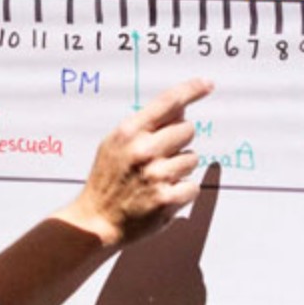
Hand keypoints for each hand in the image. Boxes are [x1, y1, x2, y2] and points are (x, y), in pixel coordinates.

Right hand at [58, 77, 212, 248]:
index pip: (168, 102)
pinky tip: (162, 195)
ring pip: (192, 158)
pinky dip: (182, 191)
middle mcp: (144, 151)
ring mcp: (157, 175)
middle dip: (179, 141)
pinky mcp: (167, 199)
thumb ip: (145, 125)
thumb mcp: (115, 143)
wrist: (96, 220)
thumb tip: (180, 107)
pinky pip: (192, 186)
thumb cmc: (107, 180)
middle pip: (188, 129)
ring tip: (156, 179)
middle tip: (161, 156)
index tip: (207, 84)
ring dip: (180, 168)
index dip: (191, 90)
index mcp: (129, 132)